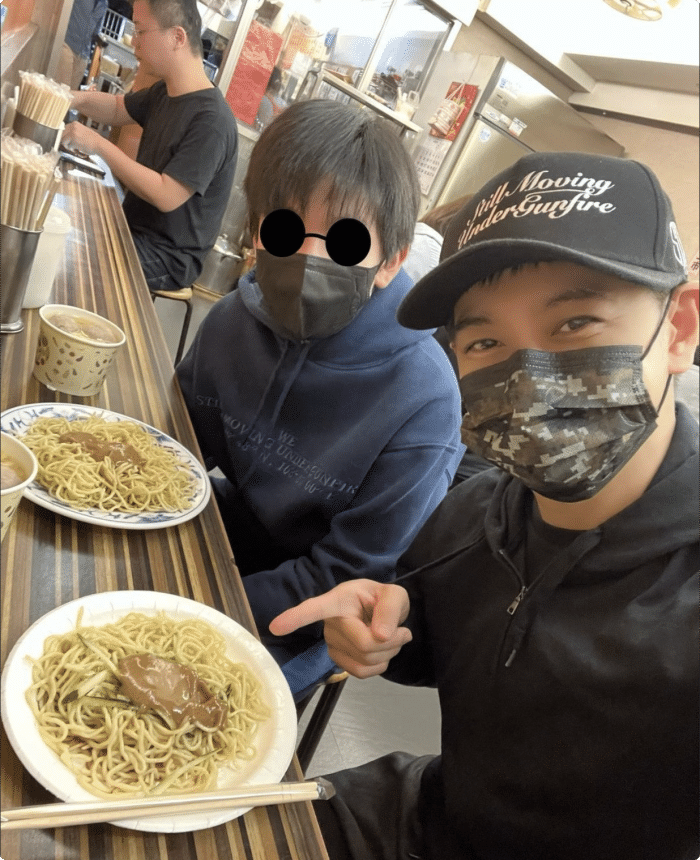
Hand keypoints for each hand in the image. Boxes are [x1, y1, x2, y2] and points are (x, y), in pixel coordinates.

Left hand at [61, 121, 102, 156]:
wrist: (100, 145)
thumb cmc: (93, 140)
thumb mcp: (83, 131)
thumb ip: (75, 132)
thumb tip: (66, 136)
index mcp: (75, 124)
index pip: (64, 129)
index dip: (65, 136)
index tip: (67, 140)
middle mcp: (73, 127)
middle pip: (61, 134)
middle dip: (65, 141)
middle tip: (70, 145)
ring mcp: (72, 133)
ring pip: (63, 141)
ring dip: (68, 146)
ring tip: (75, 148)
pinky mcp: (73, 141)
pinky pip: (68, 146)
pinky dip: (72, 149)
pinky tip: (78, 149)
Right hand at [269, 579, 411, 677]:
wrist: (380, 613)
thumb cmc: (381, 599)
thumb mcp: (393, 595)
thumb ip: (390, 610)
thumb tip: (380, 635)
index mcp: (338, 601)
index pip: (314, 609)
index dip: (295, 618)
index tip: (275, 627)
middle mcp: (329, 623)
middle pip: (363, 644)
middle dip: (392, 642)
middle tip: (402, 631)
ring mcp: (332, 644)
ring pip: (365, 661)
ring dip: (389, 653)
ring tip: (393, 638)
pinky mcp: (338, 660)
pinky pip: (363, 672)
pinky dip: (381, 664)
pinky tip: (382, 651)